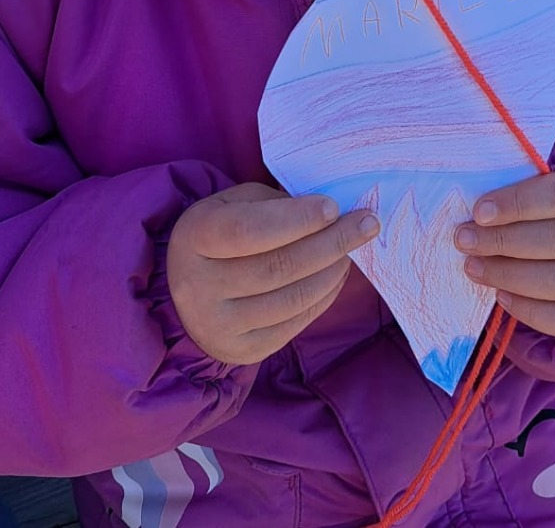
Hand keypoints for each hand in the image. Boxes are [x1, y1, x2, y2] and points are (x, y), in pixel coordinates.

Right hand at [167, 183, 379, 364]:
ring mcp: (219, 326)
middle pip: (278, 267)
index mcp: (194, 237)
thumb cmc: (222, 232)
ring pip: (293, 297)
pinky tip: (337, 273)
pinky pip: (296, 322)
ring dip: (333, 270)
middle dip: (331, 243)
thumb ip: (277, 204)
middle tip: (367, 224)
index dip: (296, 219)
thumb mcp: (236, 204)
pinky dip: (325, 295)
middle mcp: (198, 287)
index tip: (334, 207)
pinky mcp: (243, 350)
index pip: (249, 231)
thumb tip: (331, 214)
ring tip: (353, 248)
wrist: (188, 291)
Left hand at [454, 162, 554, 341]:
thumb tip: (478, 215)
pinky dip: (530, 310)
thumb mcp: (543, 191)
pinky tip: (502, 295)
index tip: (479, 212)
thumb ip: (519, 196)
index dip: (519, 203)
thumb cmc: (553, 213)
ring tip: (474, 267)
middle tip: (465, 241)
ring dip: (510, 275)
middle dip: (505, 241)